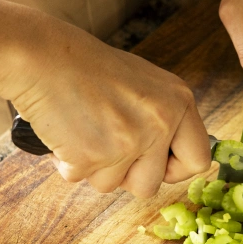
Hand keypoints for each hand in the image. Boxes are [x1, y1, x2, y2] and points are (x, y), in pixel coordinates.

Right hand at [0, 7, 210, 196]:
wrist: (43, 56)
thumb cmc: (89, 68)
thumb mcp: (145, 85)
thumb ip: (165, 118)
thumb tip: (177, 156)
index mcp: (180, 102)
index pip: (199, 160)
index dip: (174, 168)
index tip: (153, 162)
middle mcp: (160, 123)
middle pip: (152, 184)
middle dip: (127, 175)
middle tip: (108, 145)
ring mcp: (128, 141)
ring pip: (113, 186)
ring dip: (95, 169)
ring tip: (85, 130)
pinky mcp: (93, 156)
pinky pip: (82, 179)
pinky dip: (69, 163)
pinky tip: (66, 131)